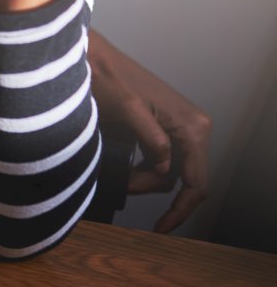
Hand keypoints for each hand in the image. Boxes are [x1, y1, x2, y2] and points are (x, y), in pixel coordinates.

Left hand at [89, 30, 210, 232]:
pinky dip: (141, 168)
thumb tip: (165, 170)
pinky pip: (159, 159)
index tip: (160, 229)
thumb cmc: (106, 77)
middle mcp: (194, 128)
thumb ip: (152, 141)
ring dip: (143, 179)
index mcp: (192, 127)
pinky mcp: (163, 127)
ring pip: (168, 172)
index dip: (180, 210)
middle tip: (122, 186)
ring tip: (117, 173)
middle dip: (151, 189)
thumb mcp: (128, 111)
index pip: (195, 182)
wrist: (91, 57)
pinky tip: (124, 168)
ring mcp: (180, 128)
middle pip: (181, 180)